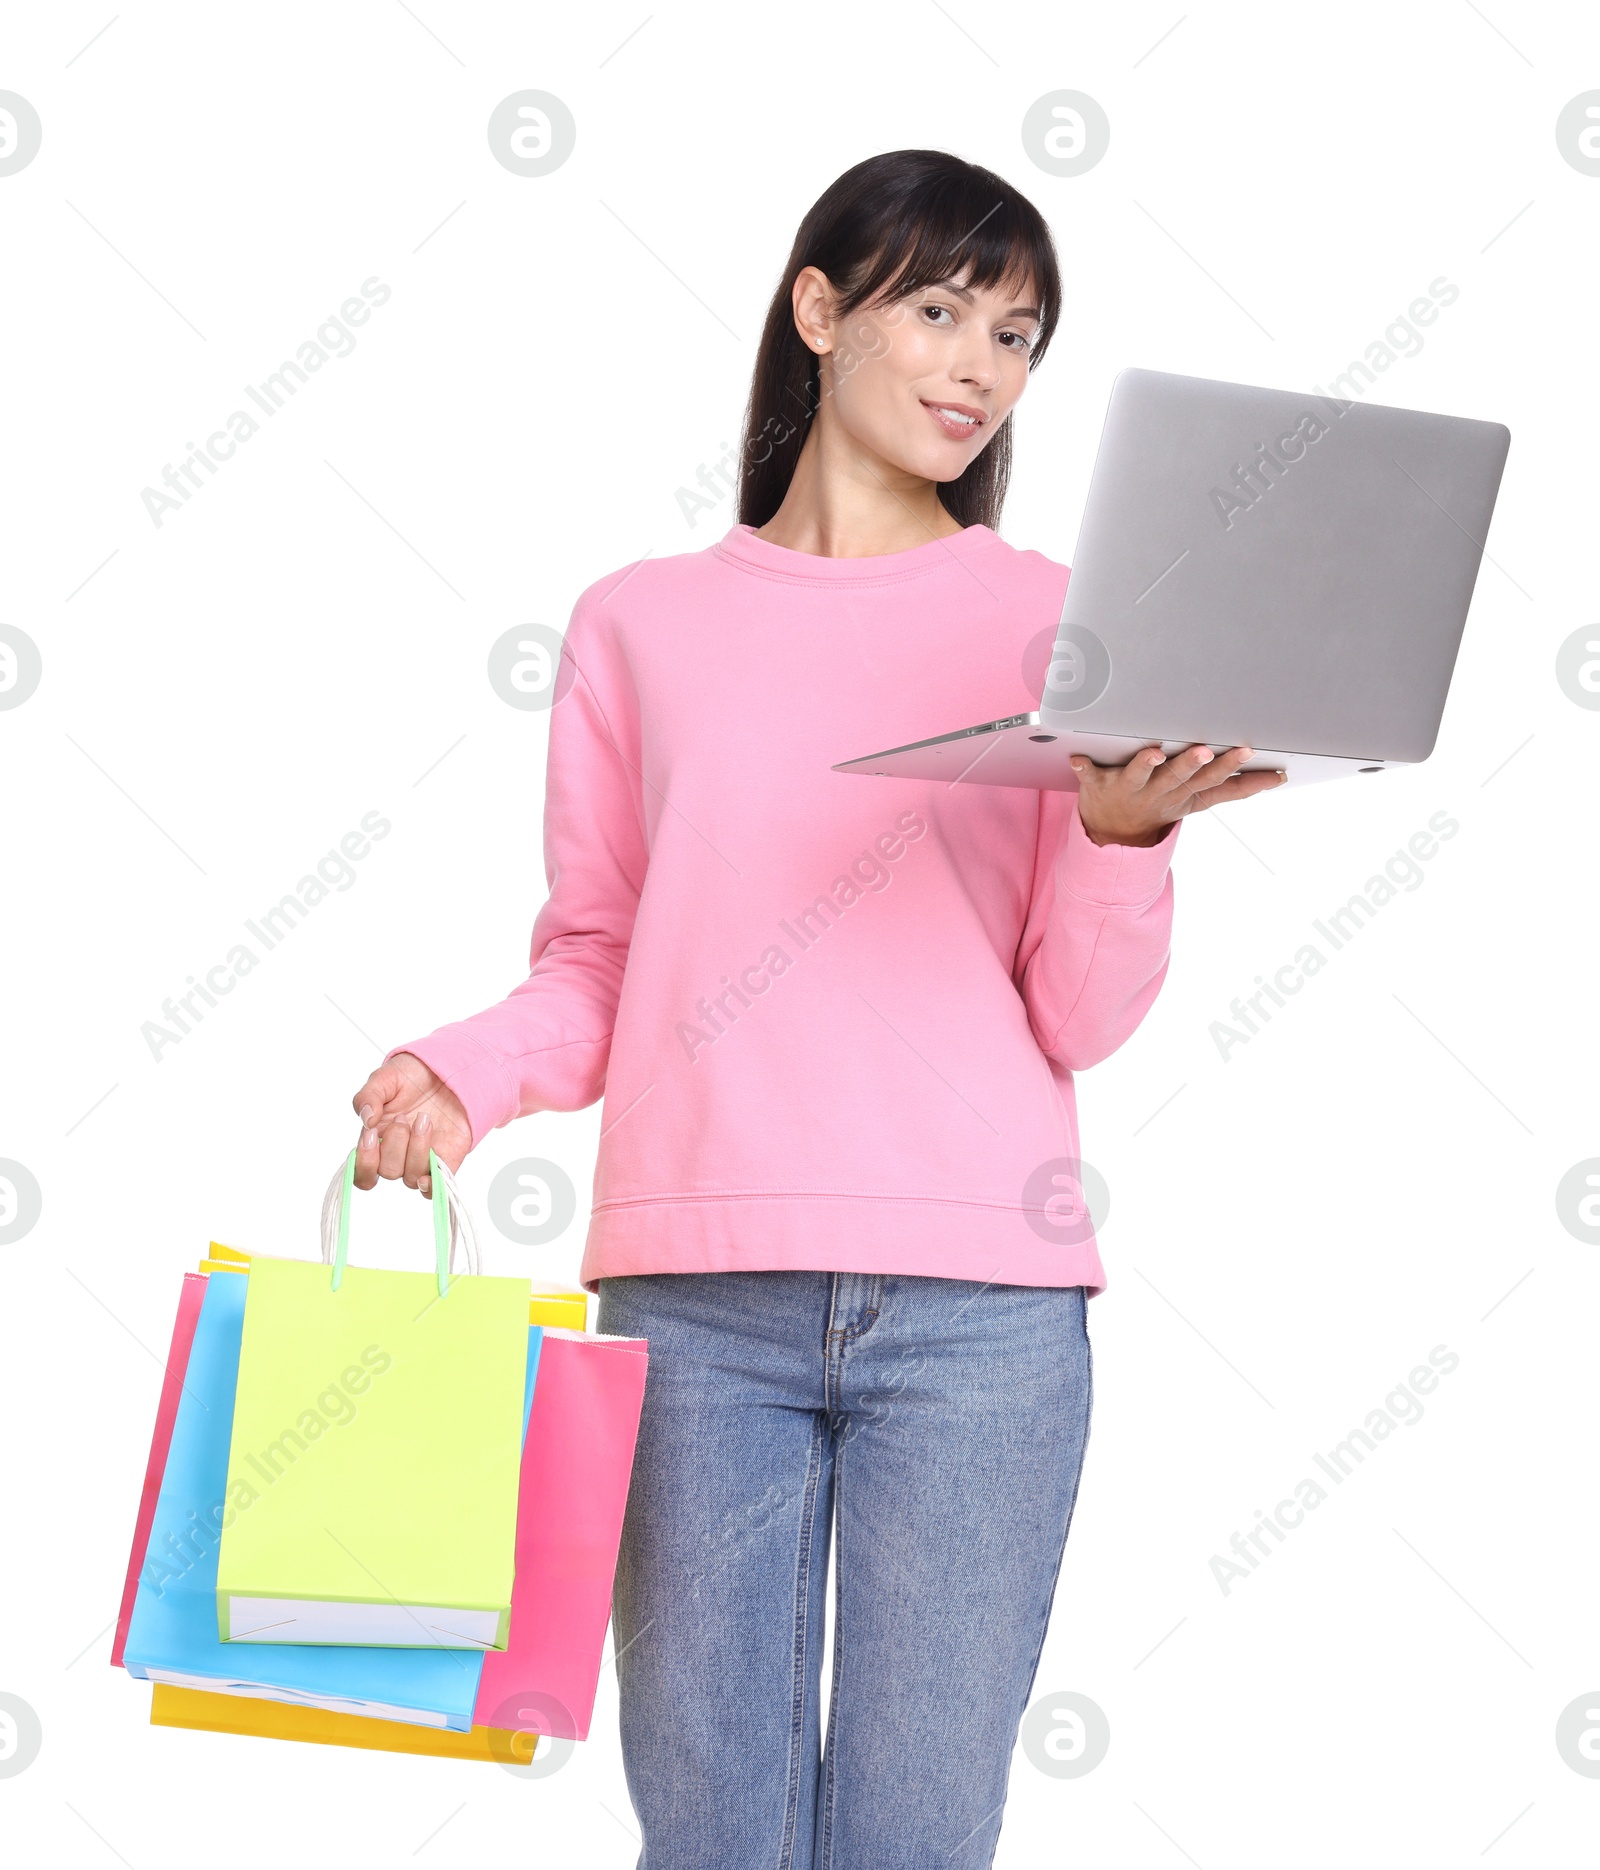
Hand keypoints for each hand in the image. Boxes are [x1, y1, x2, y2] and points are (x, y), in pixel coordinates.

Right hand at [349, 1052, 471, 1198]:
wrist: (446, 1069)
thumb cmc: (410, 1076)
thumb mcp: (384, 1078)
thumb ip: (369, 1097)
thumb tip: (367, 1120)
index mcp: (375, 1140)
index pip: (362, 1173)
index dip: (364, 1160)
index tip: (371, 1133)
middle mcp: (397, 1155)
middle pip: (388, 1171)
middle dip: (395, 1143)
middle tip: (402, 1117)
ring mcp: (421, 1159)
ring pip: (411, 1176)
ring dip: (416, 1148)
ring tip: (423, 1119)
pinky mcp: (446, 1160)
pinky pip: (437, 1186)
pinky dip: (432, 1184)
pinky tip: (433, 1164)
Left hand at [1070, 744, 1286, 847]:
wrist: (1113, 834)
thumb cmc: (1161, 805)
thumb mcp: (1200, 801)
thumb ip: (1236, 788)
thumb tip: (1280, 777)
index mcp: (1185, 795)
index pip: (1214, 783)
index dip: (1233, 771)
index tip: (1250, 753)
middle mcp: (1160, 793)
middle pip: (1181, 777)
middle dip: (1195, 764)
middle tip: (1209, 750)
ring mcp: (1129, 790)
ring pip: (1141, 776)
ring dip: (1147, 764)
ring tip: (1155, 753)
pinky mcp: (1099, 785)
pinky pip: (1089, 775)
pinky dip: (1083, 768)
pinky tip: (1077, 758)